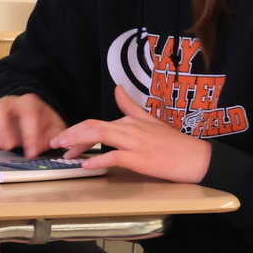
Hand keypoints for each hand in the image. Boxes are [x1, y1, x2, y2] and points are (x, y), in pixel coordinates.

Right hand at [0, 94, 66, 157]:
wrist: (31, 113)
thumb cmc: (43, 124)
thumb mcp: (55, 130)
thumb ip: (53, 139)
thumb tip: (38, 150)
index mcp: (30, 103)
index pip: (28, 113)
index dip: (29, 134)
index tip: (31, 152)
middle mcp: (10, 101)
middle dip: (2, 129)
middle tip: (7, 147)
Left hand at [49, 85, 211, 183]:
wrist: (198, 158)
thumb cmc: (174, 143)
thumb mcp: (151, 120)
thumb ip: (131, 106)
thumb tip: (118, 87)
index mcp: (129, 121)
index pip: (95, 122)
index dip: (75, 130)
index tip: (62, 138)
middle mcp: (129, 128)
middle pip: (92, 126)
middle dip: (70, 134)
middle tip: (54, 144)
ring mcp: (134, 142)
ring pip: (100, 136)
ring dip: (78, 143)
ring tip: (64, 153)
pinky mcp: (140, 158)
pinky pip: (114, 156)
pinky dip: (98, 159)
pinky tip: (86, 165)